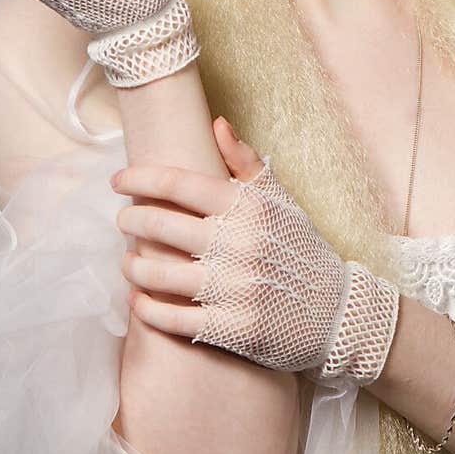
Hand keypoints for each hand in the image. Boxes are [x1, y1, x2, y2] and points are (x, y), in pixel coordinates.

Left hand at [111, 118, 400, 385]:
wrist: (336, 312)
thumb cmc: (300, 249)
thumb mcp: (281, 201)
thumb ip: (246, 163)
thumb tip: (215, 124)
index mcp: (248, 207)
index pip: (178, 183)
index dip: (139, 179)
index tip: (117, 181)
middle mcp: (238, 244)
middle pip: (159, 225)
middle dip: (130, 220)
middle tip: (123, 221)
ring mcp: (233, 288)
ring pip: (156, 273)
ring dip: (132, 266)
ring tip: (129, 262)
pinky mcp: (230, 329)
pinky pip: (169, 318)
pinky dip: (145, 308)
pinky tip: (138, 300)